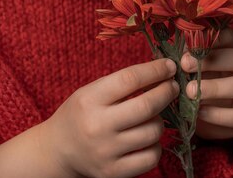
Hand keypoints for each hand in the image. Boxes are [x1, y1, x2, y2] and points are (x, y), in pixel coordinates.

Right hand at [42, 58, 178, 177]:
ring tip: (156, 114)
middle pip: (145, 106)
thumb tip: (159, 72)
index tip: (169, 66)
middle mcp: (97, 126)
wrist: (58, 150)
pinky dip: (156, 145)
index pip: (129, 79)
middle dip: (166, 92)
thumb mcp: (91, 91)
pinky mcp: (114, 173)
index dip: (154, 70)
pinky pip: (151, 158)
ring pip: (152, 132)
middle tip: (173, 86)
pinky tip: (149, 137)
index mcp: (90, 99)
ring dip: (162, 120)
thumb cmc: (80, 113)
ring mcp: (106, 152)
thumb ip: (121, 84)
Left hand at [180, 28, 232, 139]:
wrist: (221, 112)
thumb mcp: (197, 64)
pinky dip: (218, 114)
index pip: (230, 36)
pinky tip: (199, 112)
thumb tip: (164, 49)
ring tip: (190, 91)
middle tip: (185, 65)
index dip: (211, 38)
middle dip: (213, 61)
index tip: (188, 44)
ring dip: (215, 88)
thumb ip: (186, 55)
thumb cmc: (205, 79)